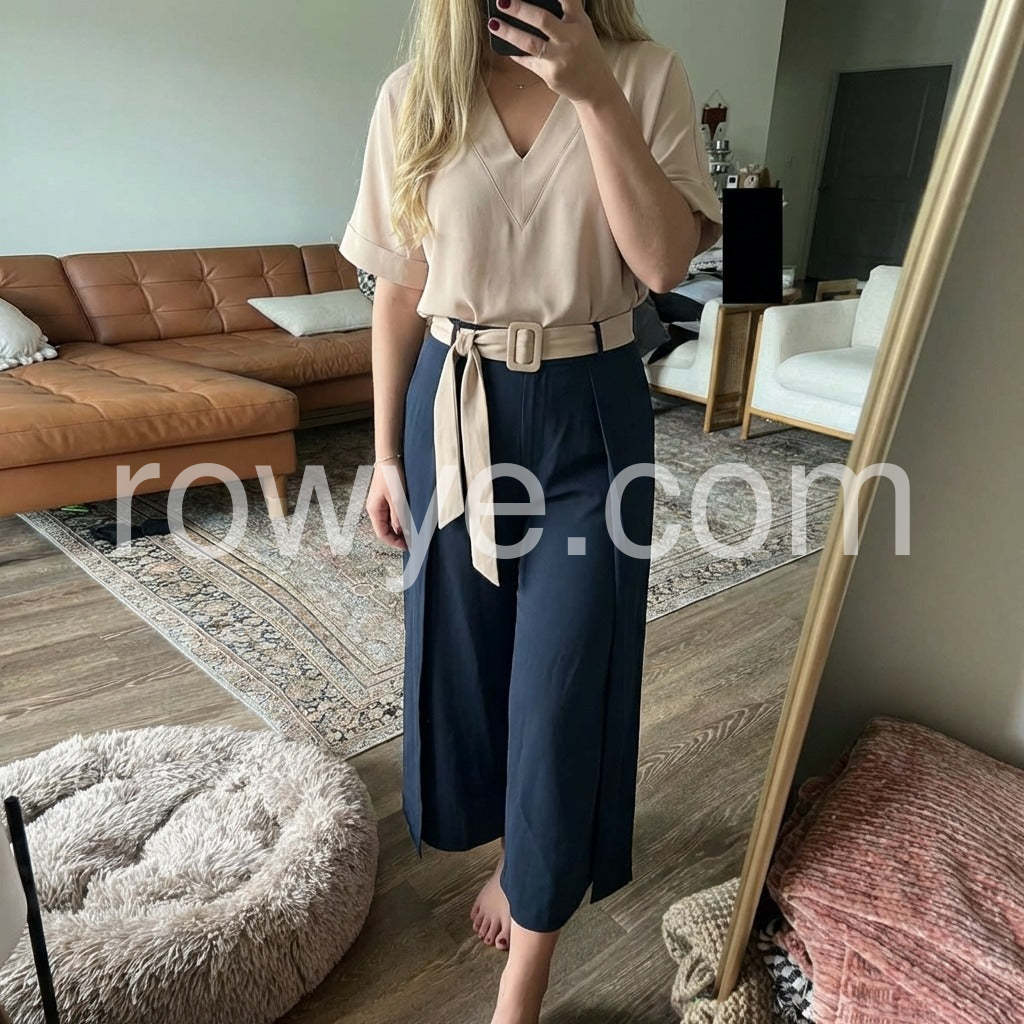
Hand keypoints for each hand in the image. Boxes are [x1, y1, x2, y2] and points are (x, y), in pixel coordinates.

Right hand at [366, 460, 407, 550]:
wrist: (389, 459)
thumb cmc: (391, 476)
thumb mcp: (397, 498)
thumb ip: (398, 516)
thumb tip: (400, 531)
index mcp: (374, 510)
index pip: (382, 534)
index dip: (394, 542)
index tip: (407, 546)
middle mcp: (374, 509)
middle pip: (384, 529)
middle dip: (397, 537)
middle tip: (412, 541)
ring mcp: (379, 504)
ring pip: (388, 523)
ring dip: (398, 529)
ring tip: (411, 532)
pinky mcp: (384, 499)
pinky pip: (390, 515)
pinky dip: (399, 520)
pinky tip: (408, 521)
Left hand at [488, 0, 617, 103]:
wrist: (595, 87)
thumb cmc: (584, 51)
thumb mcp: (582, 27)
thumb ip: (565, 13)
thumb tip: (530, 5)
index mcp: (579, 22)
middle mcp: (571, 38)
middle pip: (542, 19)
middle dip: (519, 9)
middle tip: (502, 1)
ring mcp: (560, 58)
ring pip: (530, 43)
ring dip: (509, 32)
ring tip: (493, 23)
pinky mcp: (551, 75)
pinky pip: (528, 61)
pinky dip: (515, 53)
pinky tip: (503, 46)